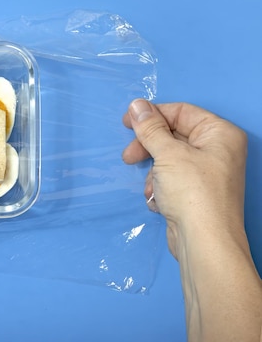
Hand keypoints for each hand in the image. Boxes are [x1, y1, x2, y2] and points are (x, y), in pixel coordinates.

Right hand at [122, 99, 247, 259]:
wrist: (204, 242)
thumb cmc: (192, 192)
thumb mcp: (167, 154)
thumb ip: (149, 128)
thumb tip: (136, 105)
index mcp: (220, 133)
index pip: (181, 112)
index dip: (152, 115)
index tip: (127, 123)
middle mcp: (218, 150)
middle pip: (173, 135)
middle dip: (149, 148)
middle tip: (128, 157)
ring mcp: (208, 173)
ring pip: (169, 159)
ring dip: (153, 172)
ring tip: (151, 187)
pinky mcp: (197, 193)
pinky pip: (172, 179)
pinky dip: (160, 187)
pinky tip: (158, 200)